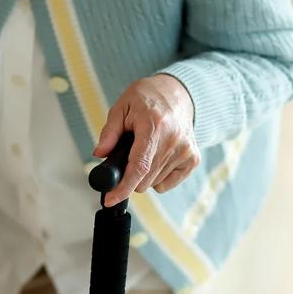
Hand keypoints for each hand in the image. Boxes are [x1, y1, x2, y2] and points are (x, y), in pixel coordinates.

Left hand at [94, 74, 199, 206]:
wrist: (177, 93)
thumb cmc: (147, 99)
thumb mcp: (122, 107)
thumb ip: (110, 132)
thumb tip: (100, 154)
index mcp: (154, 126)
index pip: (139, 166)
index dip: (123, 187)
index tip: (110, 200)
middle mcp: (173, 140)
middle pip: (144, 180)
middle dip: (130, 175)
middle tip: (128, 156)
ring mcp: (185, 151)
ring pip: (154, 184)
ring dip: (144, 174)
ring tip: (146, 150)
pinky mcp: (193, 159)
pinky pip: (167, 183)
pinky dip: (158, 176)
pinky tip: (158, 156)